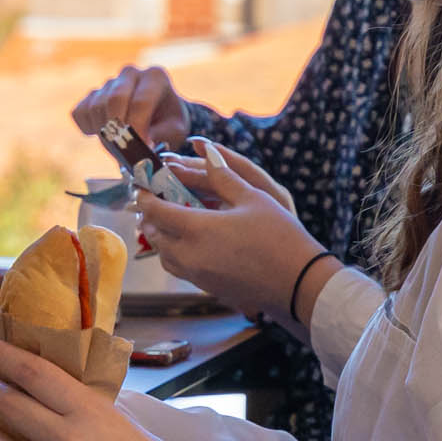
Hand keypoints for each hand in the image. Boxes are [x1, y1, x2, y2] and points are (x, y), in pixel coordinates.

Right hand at [70, 66, 190, 156]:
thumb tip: (140, 148)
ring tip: (120, 147)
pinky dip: (89, 128)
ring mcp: (109, 82)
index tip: (139, 151)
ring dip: (104, 133)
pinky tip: (107, 133)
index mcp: (155, 77)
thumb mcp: (175, 131)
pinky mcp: (91, 94)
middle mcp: (130, 74)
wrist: (158, 116)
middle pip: (114, 100)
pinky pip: (80, 112)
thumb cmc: (168, 123)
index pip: (140, 102)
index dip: (137, 129)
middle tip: (124, 153)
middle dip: (117, 131)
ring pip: (95, 107)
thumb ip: (160, 138)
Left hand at [135, 139, 324, 319]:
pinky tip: (193, 244)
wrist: (299, 283)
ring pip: (165, 256)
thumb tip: (207, 152)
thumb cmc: (280, 236)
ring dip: (162, 238)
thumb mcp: (253, 197)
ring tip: (171, 223)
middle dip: (151, 217)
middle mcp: (190, 255)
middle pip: (155, 235)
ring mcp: (198, 275)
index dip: (145, 197)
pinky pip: (180, 269)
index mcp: (197, 229)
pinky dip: (176, 254)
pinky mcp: (208, 288)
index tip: (142, 186)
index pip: (156, 211)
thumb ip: (223, 176)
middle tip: (156, 202)